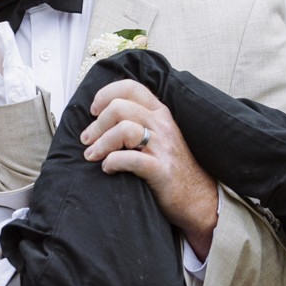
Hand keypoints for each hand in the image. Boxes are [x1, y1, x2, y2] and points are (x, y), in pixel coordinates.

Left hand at [81, 80, 217, 260]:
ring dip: (101, 143)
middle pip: (119, 108)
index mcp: (160, 113)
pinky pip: (130, 159)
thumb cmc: (172, 167)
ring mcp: (163, 147)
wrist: (198, 197)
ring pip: (123, 130)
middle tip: (87, 141)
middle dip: (96, 125)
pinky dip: (112, 162)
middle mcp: (162, 125)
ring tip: (92, 156)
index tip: (93, 111)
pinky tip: (107, 169)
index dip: (106, 95)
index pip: (130, 87)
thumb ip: (140, 121)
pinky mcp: (160, 170)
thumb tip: (102, 116)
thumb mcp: (160, 135)